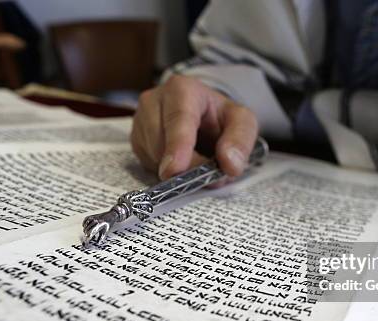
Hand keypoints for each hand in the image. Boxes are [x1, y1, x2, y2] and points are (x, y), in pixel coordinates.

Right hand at [131, 75, 258, 179]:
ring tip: (198, 158)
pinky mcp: (135, 139)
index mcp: (182, 89)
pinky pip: (148, 164)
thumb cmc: (220, 116)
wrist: (203, 116)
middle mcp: (154, 100)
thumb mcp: (242, 122)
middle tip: (209, 174)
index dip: (177, 146)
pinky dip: (167, 169)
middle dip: (186, 166)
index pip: (178, 119)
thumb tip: (230, 165)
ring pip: (153, 157)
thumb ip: (241, 141)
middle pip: (162, 143)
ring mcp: (140, 119)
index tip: (175, 169)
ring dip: (178, 169)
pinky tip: (181, 159)